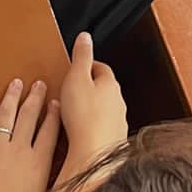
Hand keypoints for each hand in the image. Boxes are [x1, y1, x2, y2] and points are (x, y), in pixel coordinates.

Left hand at [0, 78, 59, 191]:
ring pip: (8, 113)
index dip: (54, 114)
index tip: (56, 103)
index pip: (50, 131)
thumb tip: (61, 183)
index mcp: (38, 163)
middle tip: (39, 85)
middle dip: (36, 97)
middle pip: (30, 116)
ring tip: (18, 84)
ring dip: (14, 96)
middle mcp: (19, 150)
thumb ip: (49, 185)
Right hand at [56, 32, 127, 186]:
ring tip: (73, 110)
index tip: (77, 66)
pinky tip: (79, 130)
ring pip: (103, 108)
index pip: (100, 67)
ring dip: (91, 107)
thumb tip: (85, 37)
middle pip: (103, 88)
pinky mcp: (112, 139)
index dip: (87, 65)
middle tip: (72, 87)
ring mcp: (117, 121)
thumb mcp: (76, 78)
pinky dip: (91, 125)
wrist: (93, 154)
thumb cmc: (84, 118)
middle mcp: (118, 101)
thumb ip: (81, 56)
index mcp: (110, 84)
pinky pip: (100, 126)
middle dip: (90, 86)